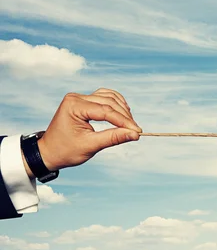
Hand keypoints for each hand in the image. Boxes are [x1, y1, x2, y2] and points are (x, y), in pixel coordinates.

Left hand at [26, 88, 141, 175]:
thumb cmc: (65, 151)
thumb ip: (113, 138)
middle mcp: (76, 97)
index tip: (137, 131)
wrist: (48, 152)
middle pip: (109, 102)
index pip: (105, 110)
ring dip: (122, 109)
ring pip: (109, 97)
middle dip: (124, 116)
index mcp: (74, 106)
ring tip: (130, 124)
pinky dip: (115, 104)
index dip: (123, 121)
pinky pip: (104, 97)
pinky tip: (123, 113)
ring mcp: (79, 97)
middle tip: (135, 130)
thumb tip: (134, 134)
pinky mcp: (84, 100)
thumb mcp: (90, 146)